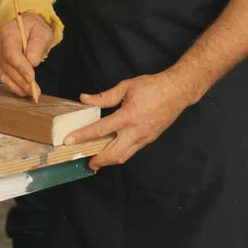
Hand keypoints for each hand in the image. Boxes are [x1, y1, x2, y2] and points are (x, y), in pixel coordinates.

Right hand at [0, 13, 51, 96]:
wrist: (24, 25)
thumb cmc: (34, 27)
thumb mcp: (42, 30)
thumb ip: (38, 44)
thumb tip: (33, 61)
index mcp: (7, 33)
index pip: (11, 53)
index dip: (20, 67)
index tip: (31, 78)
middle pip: (7, 66)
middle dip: (22, 81)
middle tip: (35, 91)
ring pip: (4, 74)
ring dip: (18, 86)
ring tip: (32, 93)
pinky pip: (4, 77)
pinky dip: (14, 86)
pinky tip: (24, 91)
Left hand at [64, 72, 195, 170]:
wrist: (178, 91)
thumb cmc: (153, 87)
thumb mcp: (125, 87)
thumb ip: (103, 97)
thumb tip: (84, 99)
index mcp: (127, 116)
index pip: (100, 129)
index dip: (82, 136)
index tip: (69, 141)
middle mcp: (136, 131)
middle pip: (113, 154)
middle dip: (98, 160)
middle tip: (85, 159)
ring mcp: (144, 137)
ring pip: (124, 156)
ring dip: (108, 160)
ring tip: (96, 158)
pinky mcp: (149, 139)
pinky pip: (132, 151)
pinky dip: (119, 153)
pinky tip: (111, 149)